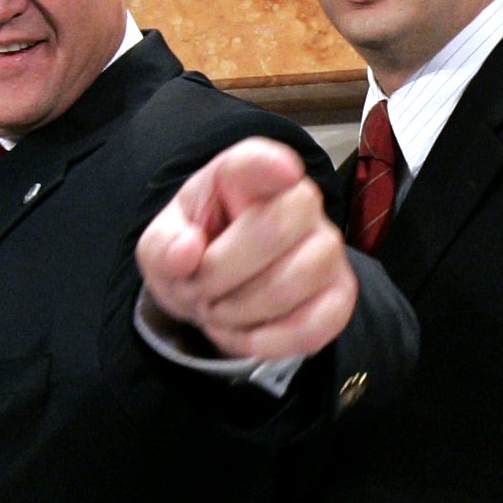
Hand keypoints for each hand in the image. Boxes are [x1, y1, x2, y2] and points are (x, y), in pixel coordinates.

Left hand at [137, 138, 362, 361]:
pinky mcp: (340, 294)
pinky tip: (245, 336)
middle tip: (195, 293)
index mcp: (246, 175)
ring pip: (294, 280)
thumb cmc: (195, 251)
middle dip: (220, 273)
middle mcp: (299, 200)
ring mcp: (327, 247)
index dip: (273, 165)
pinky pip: (316, 325)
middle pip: (276, 228)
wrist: (218, 290)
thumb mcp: (163, 245)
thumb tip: (186, 253)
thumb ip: (163, 245)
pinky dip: (270, 342)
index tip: (284, 171)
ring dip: (241, 311)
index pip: (262, 160)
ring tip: (216, 314)